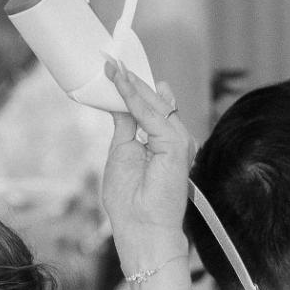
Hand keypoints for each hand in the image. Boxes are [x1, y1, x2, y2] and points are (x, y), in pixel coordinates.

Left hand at [101, 62, 191, 270]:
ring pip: (154, 105)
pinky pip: (154, 115)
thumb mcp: (121, 153)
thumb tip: (121, 101)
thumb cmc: (130, 202)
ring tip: (113, 66)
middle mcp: (173, 141)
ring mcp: (177, 142)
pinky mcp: (177, 145)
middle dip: (132, 81)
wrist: (142, 230)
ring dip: (132, 85)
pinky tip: (121, 82)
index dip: (132, 89)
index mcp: (160, 144)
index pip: (149, 109)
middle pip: (153, 103)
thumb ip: (126, 126)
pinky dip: (135, 97)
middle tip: (112, 59)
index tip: (115, 68)